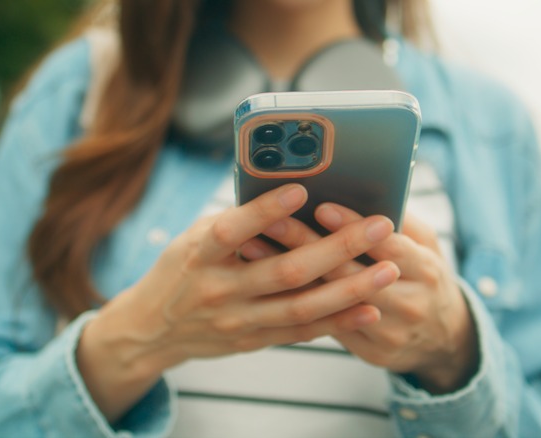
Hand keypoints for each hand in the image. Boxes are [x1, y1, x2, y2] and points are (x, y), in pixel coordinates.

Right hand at [77, 185, 399, 419]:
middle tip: (379, 226)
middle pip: (286, 271)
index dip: (265, 211)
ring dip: (349, 289)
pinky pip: (301, 333)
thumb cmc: (181, 269)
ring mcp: (237, 320)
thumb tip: (291, 196)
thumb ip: (235, 223)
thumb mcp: (193, 238)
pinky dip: (337, 322)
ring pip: (302, 307)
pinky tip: (368, 307)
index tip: (301, 190)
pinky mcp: (251, 340)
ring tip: (388, 270)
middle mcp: (219, 289)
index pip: (232, 231)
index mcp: (199, 254)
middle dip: (338, 248)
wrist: (152, 328)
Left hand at [241, 203, 477, 393]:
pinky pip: (326, 326)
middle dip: (306, 244)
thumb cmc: (425, 277)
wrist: (445, 338)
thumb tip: (368, 188)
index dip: (352, 226)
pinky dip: (291, 300)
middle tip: (271, 221)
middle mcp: (409, 304)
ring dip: (286, 272)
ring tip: (251, 246)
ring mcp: (389, 332)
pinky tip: (261, 280)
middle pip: (349, 273)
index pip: (386, 245)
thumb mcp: (427, 245)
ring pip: (329, 302)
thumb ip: (400, 220)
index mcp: (426, 269)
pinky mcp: (370, 350)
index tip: (320, 207)